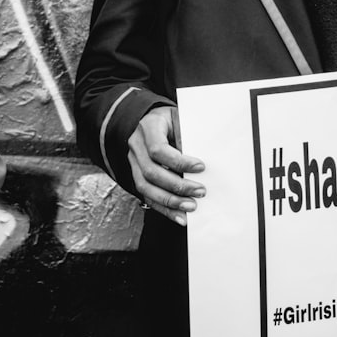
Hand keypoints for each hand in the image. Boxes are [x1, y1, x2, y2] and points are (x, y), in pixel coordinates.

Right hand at [128, 106, 204, 225]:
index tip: (201, 167)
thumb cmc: (171, 121)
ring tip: (191, 207)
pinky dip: (164, 209)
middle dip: (177, 186)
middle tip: (200, 191)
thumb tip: (202, 163)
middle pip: (151, 172)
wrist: (153, 120)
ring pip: (145, 187)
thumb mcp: (181, 120)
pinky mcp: (137, 175)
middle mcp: (136, 144)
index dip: (179, 161)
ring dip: (170, 201)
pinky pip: (147, 196)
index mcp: (148, 126)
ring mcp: (133, 161)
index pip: (158, 149)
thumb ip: (188, 137)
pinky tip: (180, 217)